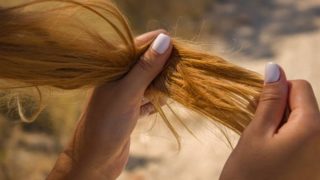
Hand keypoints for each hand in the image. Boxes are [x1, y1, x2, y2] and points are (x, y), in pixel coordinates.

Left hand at [47, 29, 171, 179]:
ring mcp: (124, 94)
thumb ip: (146, 67)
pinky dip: (155, 102)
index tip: (181, 48)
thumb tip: (165, 39)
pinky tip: (158, 106)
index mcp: (113, 67)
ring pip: (149, 82)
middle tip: (180, 71)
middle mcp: (118, 78)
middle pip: (147, 64)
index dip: (160, 44)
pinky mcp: (130, 109)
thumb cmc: (107, 123)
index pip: (140, 45)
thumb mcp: (128, 91)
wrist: (95, 160)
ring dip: (161, 86)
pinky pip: (148, 99)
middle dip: (164, 67)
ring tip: (171, 90)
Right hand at [220, 63, 319, 179]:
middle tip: (254, 122)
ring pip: (303, 122)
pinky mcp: (314, 166)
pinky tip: (270, 151)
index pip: (300, 87)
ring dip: (280, 123)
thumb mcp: (256, 134)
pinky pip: (305, 140)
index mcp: (313, 128)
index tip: (257, 105)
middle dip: (278, 108)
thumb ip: (269, 100)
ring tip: (260, 140)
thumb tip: (275, 68)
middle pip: (304, 105)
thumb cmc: (249, 175)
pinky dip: (286, 138)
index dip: (276, 90)